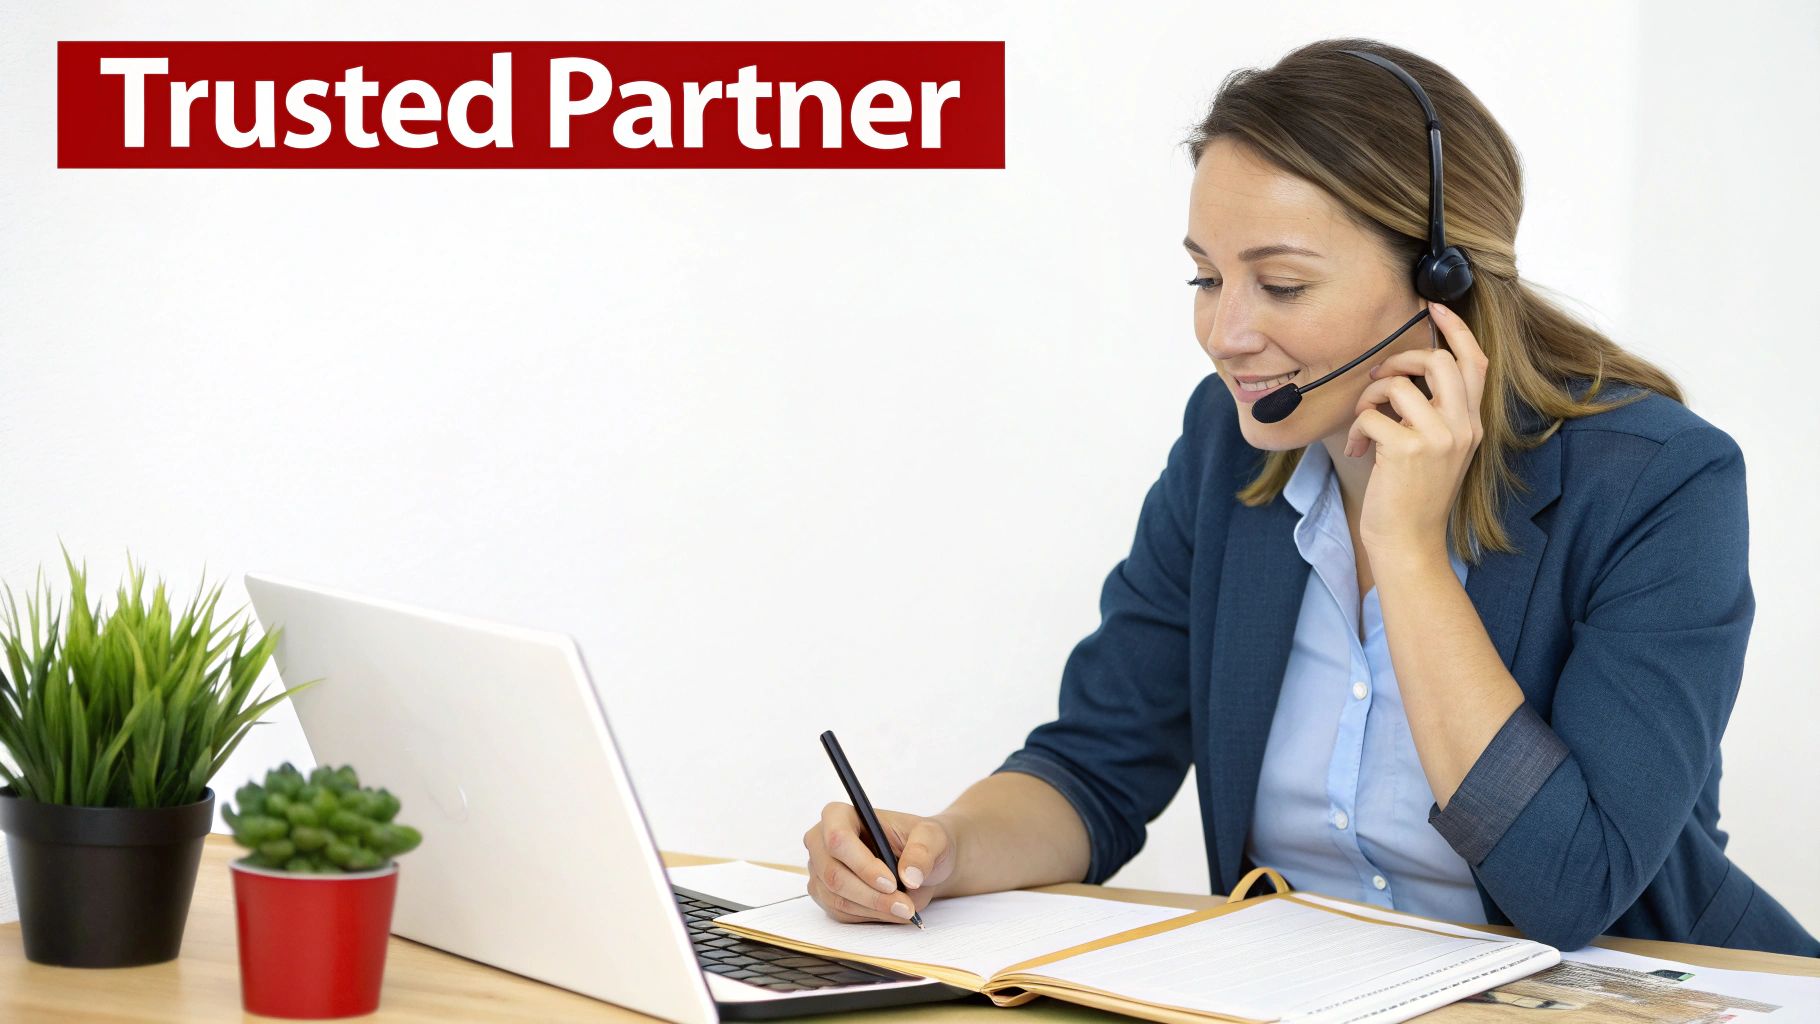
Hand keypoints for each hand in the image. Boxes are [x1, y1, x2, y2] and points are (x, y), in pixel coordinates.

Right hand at [802, 801, 956, 923]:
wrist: (921, 864)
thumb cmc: (922, 842)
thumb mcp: (933, 837)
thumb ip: (923, 852)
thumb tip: (910, 876)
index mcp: (840, 815)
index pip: (838, 839)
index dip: (862, 864)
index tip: (891, 882)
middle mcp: (821, 841)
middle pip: (834, 874)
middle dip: (871, 895)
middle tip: (905, 906)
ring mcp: (820, 870)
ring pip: (837, 899)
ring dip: (873, 909)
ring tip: (905, 910)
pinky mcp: (825, 895)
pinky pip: (841, 913)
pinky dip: (870, 916)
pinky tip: (892, 910)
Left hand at [1342, 301, 1488, 562]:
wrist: (1409, 544)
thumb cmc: (1412, 498)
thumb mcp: (1435, 452)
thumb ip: (1432, 415)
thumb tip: (1403, 376)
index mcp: (1472, 424)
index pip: (1475, 363)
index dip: (1456, 329)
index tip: (1434, 306)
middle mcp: (1463, 427)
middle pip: (1439, 361)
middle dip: (1400, 361)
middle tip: (1380, 380)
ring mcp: (1439, 438)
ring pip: (1398, 384)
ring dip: (1369, 399)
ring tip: (1364, 425)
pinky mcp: (1408, 449)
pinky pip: (1372, 413)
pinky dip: (1358, 427)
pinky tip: (1360, 450)